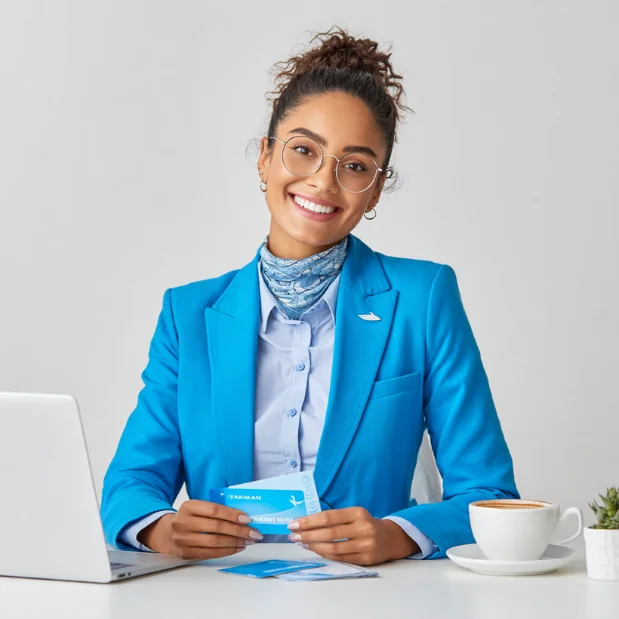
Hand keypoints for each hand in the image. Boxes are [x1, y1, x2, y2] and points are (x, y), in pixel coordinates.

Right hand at [137, 500, 263, 559]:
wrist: (168, 532)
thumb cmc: (191, 517)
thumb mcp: (199, 507)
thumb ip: (215, 510)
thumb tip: (243, 516)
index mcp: (188, 506)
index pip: (214, 510)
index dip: (232, 514)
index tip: (247, 519)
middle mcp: (183, 523)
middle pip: (216, 527)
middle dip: (238, 531)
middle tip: (254, 533)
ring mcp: (183, 540)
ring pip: (214, 542)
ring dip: (235, 542)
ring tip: (248, 541)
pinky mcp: (186, 554)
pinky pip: (210, 553)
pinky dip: (227, 551)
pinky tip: (238, 548)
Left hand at [287, 506, 419, 565]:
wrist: (391, 538)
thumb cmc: (366, 523)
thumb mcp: (354, 514)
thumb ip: (335, 518)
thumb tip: (307, 523)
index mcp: (358, 513)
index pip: (328, 517)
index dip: (309, 521)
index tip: (294, 524)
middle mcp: (363, 528)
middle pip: (329, 533)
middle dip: (308, 535)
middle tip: (293, 536)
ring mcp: (365, 545)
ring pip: (334, 548)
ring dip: (315, 546)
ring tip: (302, 544)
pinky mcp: (366, 559)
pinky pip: (341, 558)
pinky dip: (326, 555)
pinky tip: (316, 551)